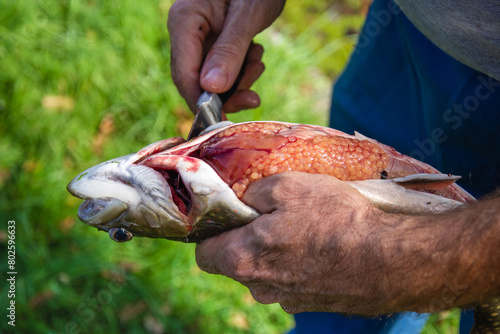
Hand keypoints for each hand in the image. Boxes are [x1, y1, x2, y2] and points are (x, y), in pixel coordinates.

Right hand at [167, 0, 284, 111]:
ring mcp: (199, 39)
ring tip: (257, 60)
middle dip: (226, 92)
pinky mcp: (212, 44)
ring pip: (211, 79)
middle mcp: (186, 32)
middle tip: (252, 91)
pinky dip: (240, 71)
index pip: (182, 72)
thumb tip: (211, 88)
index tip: (222, 118)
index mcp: (185, 20)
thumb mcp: (247, 17)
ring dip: (238, 80)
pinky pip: (221, 70)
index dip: (199, 101)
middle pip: (195, 80)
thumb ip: (229, 51)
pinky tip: (254, 55)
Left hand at [195, 172, 408, 314]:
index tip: (229, 216)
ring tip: (304, 228)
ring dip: (276, 250)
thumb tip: (244, 199)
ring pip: (266, 271)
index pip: (204, 253)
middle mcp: (259, 287)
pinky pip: (292, 279)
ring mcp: (286, 300)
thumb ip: (254, 192)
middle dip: (247, 238)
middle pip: (237, 261)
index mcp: (241, 259)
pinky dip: (299, 263)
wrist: (388, 259)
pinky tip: (322, 246)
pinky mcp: (311, 303)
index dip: (213, 232)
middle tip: (272, 215)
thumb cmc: (334, 220)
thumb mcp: (288, 186)